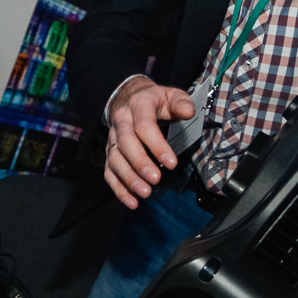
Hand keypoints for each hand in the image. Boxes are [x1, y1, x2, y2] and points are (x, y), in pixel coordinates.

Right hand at [103, 77, 196, 209]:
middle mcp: (121, 122)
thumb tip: (188, 112)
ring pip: (115, 160)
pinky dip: (119, 189)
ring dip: (128, 178)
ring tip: (144, 193)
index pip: (144, 126)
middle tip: (155, 180)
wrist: (131, 99)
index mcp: (138, 106)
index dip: (157, 145)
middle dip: (140, 164)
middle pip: (126, 144)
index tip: (171, 163)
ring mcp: (113, 139)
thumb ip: (181, 102)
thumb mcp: (171, 95)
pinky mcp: (110, 153)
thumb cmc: (156, 102)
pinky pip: (109, 172)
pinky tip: (132, 202)